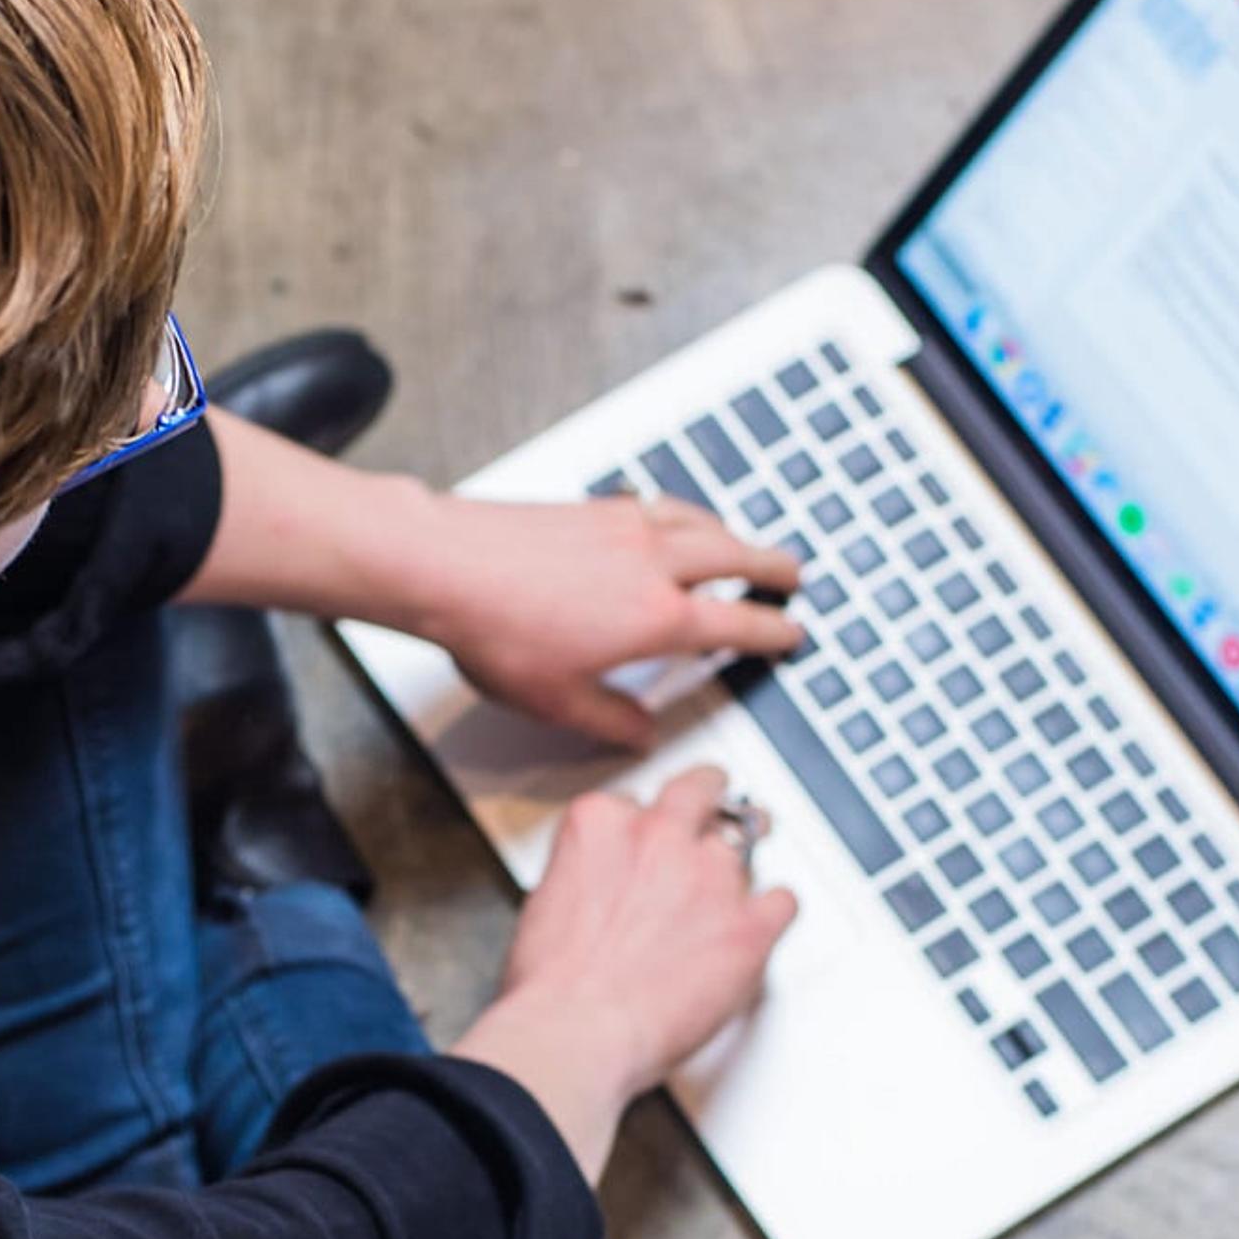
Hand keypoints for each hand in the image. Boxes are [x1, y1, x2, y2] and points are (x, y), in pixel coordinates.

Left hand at [395, 490, 806, 748]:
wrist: (444, 565)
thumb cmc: (494, 630)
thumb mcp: (557, 701)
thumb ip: (609, 719)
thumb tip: (640, 732)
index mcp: (656, 618)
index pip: (737, 624)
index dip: (773, 632)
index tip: (793, 634)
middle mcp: (651, 562)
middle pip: (735, 557)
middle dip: (772, 567)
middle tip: (794, 575)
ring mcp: (623, 527)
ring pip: (701, 524)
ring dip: (734, 534)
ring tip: (745, 544)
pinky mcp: (593, 508)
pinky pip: (661, 506)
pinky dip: (686, 514)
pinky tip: (674, 519)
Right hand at [450, 766, 798, 1177]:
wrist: (574, 1035)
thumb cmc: (550, 989)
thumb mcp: (546, 902)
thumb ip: (589, 873)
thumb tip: (603, 886)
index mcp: (602, 825)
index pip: (635, 802)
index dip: (643, 827)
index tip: (646, 844)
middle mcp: (660, 837)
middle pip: (701, 789)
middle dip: (709, 798)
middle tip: (713, 813)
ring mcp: (711, 877)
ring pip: (745, 842)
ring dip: (738, 865)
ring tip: (731, 890)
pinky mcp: (749, 925)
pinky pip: (784, 901)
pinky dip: (774, 913)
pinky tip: (762, 926)